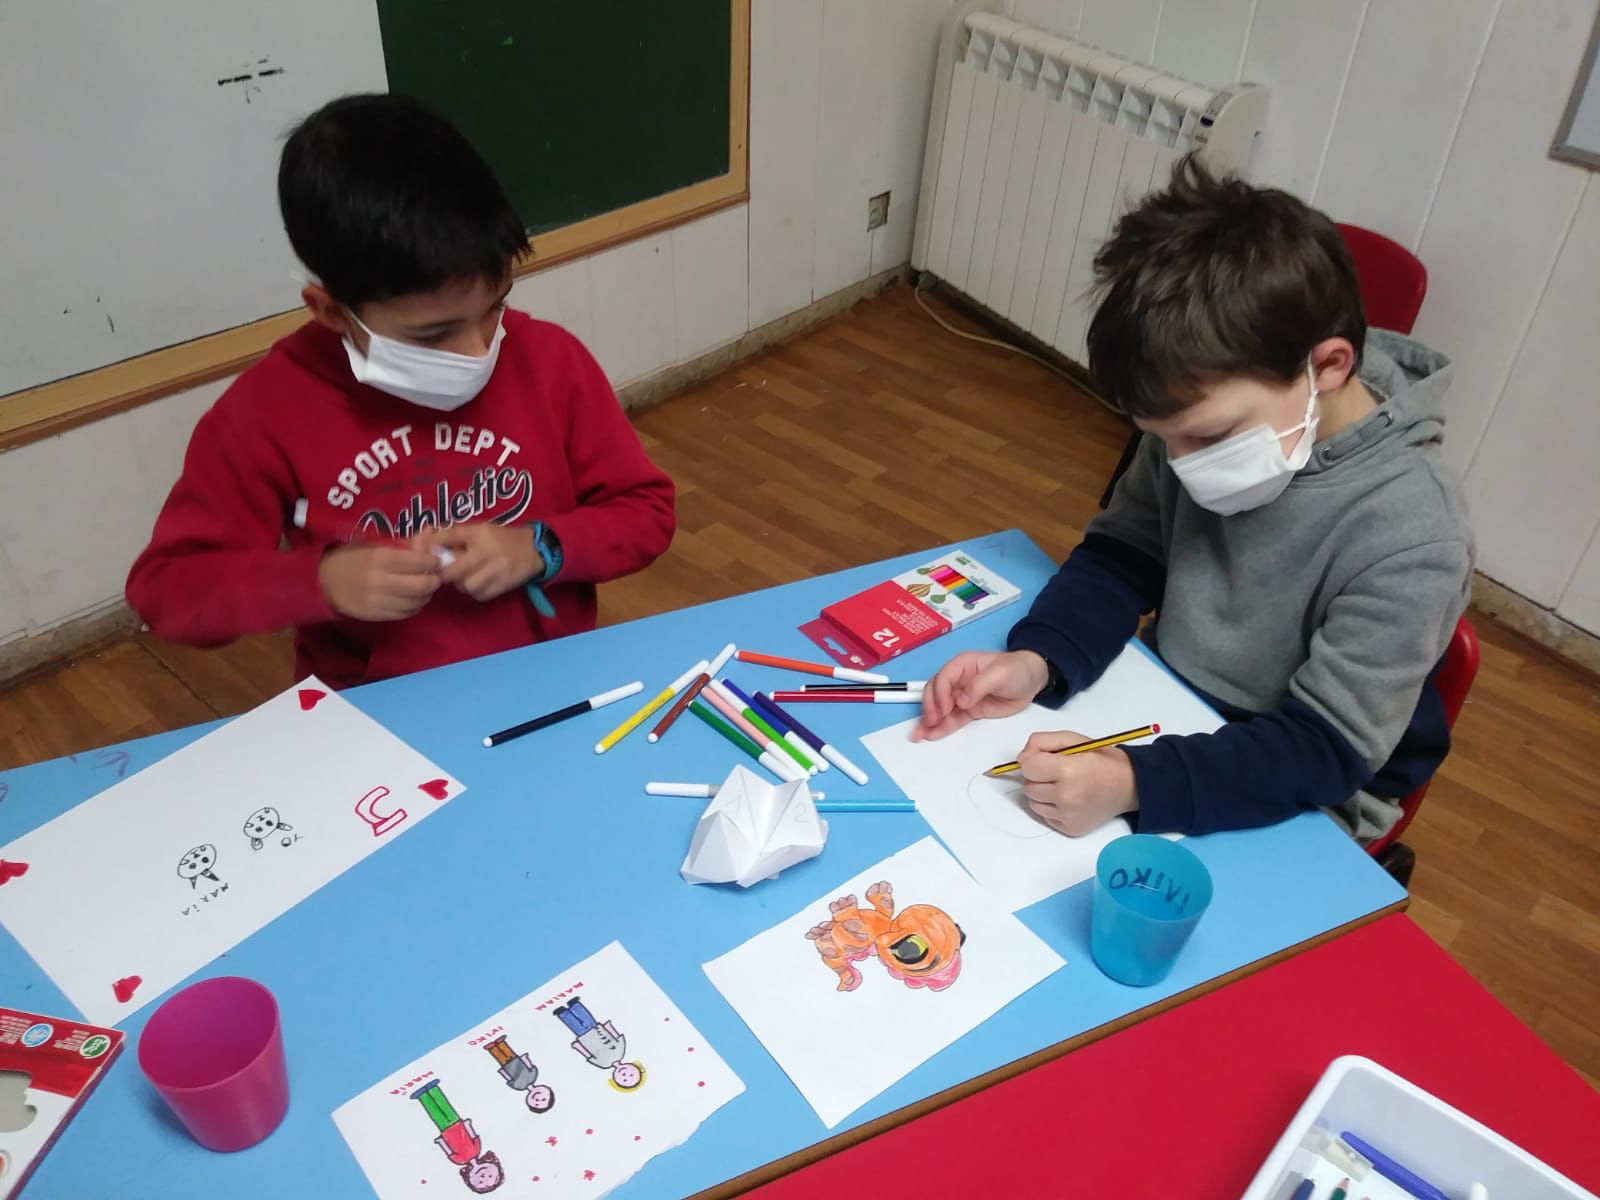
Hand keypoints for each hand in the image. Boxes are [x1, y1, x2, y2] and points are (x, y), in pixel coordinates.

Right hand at [318, 544, 440, 621]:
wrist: (324, 582)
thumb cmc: (353, 558)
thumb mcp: (376, 544)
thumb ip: (404, 543)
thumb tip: (430, 534)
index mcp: (380, 558)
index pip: (418, 561)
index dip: (433, 561)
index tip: (436, 560)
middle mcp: (380, 580)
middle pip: (421, 585)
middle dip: (434, 580)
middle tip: (434, 576)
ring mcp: (377, 600)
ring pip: (416, 602)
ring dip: (426, 595)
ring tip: (424, 587)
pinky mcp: (375, 615)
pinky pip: (405, 613)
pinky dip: (414, 606)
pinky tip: (412, 599)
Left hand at [415, 524, 542, 601]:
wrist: (532, 549)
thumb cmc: (498, 538)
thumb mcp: (475, 529)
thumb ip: (448, 535)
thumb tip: (419, 542)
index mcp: (476, 534)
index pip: (446, 538)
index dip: (430, 549)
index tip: (427, 555)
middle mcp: (485, 552)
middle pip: (451, 571)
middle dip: (446, 573)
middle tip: (449, 570)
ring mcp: (495, 571)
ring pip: (465, 586)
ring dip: (462, 583)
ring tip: (468, 575)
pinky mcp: (501, 587)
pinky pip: (478, 595)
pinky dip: (476, 591)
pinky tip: (481, 582)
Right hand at [912, 650, 1049, 740]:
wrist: (1033, 680)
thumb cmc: (1017, 669)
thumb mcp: (1000, 673)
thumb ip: (979, 685)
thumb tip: (960, 700)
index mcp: (962, 665)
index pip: (943, 679)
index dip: (939, 694)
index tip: (943, 709)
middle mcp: (958, 680)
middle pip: (935, 693)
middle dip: (929, 709)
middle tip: (929, 723)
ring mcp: (962, 697)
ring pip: (940, 709)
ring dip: (929, 721)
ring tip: (919, 735)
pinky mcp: (969, 711)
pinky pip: (952, 719)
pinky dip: (942, 728)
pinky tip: (932, 735)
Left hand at [1017, 730, 1137, 835]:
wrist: (1129, 785)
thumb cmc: (1101, 760)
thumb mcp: (1073, 739)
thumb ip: (1041, 742)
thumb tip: (1021, 759)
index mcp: (1067, 770)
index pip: (1027, 767)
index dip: (1034, 760)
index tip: (1046, 759)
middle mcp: (1066, 796)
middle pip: (1028, 787)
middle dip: (1038, 778)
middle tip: (1057, 773)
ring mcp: (1068, 816)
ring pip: (1034, 803)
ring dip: (1042, 794)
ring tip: (1063, 786)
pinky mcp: (1071, 829)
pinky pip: (1045, 817)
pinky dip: (1052, 808)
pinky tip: (1069, 800)